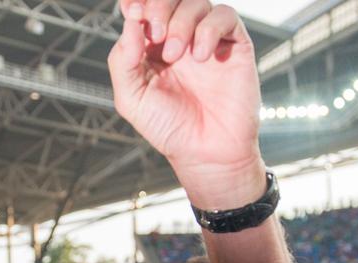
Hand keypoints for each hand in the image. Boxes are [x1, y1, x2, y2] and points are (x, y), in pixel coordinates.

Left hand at [108, 0, 264, 205]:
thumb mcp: (132, 99)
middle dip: (159, 7)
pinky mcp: (234, 46)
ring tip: (177, 55)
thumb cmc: (171, 129)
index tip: (132, 11)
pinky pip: (225, 16)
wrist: (208, 153)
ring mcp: (207, 40)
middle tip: (156, 34)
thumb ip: (123, 60)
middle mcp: (180, 38)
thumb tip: (130, 22)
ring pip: (197, 2)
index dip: (139, 2)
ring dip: (182, 22)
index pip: (145, 8)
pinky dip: (209, 29)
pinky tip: (201, 57)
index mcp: (152, 47)